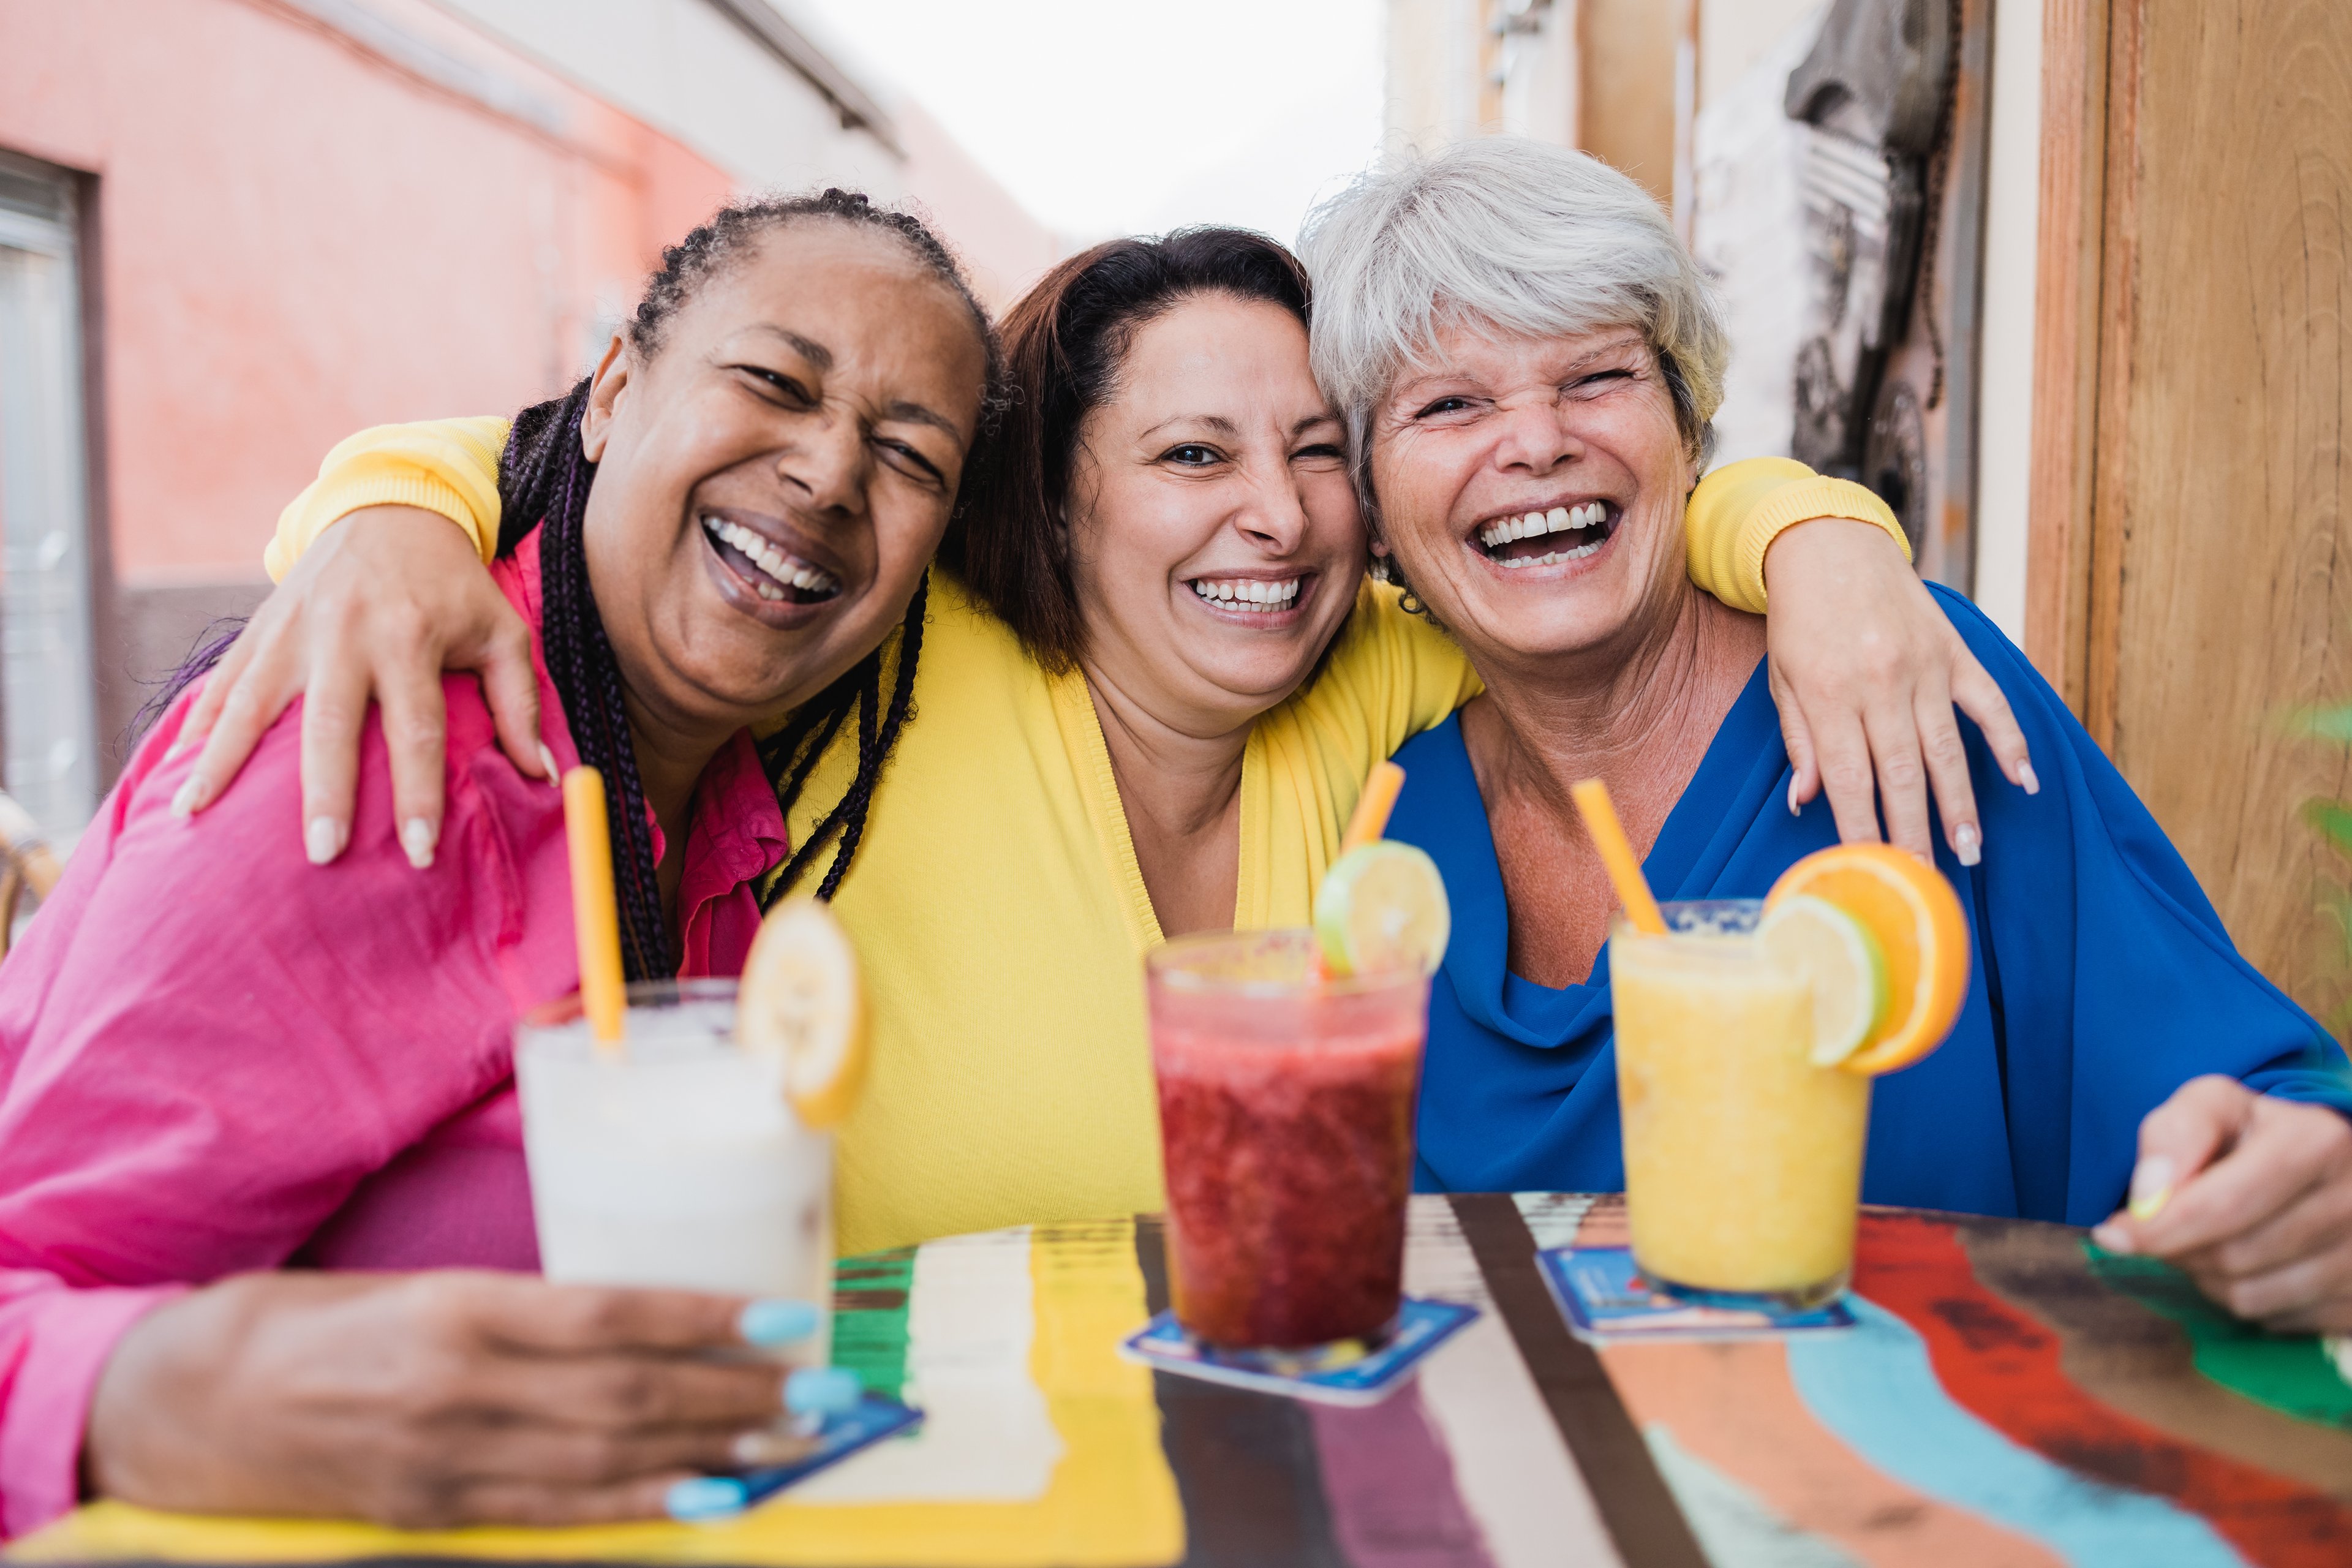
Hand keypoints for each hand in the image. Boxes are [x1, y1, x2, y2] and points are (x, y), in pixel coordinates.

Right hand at [85, 1270, 852, 1527]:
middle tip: (825, 1391)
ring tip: (795, 1444)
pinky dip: (638, 1507)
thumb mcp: (418, 1287)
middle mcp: (459, 1389)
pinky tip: (705, 1501)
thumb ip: (521, 1308)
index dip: (705, 1322)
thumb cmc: (313, 1321)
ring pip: (605, 1457)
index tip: (788, 1318)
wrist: (184, 1401)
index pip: (608, 1315)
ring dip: (711, 1452)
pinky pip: (555, 1514)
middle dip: (736, 1395)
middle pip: (627, 1394)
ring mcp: (445, 1462)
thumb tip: (637, 1316)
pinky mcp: (431, 1515)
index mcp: (457, 1310)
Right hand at [169, 507, 549, 868]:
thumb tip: (544, 775)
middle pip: (330, 724)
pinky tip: (178, 769)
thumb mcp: (502, 631)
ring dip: (224, 762)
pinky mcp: (260, 626)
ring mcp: (293, 629)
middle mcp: (345, 634)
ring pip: (252, 703)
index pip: (418, 730)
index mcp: (409, 638)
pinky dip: (198, 724)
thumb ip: (520, 703)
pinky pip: (223, 680)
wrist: (390, 509)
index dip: (419, 794)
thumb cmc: (454, 586)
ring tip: (195, 817)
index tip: (420, 853)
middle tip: (321, 854)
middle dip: (326, 792)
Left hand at [1762, 519, 2036, 862]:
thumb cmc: (1799, 619)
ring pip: (1947, 748)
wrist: (1828, 543)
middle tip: (1925, 881)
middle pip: (1901, 774)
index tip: (1870, 871)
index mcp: (1830, 694)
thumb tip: (1805, 802)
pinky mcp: (1954, 650)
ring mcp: (1924, 666)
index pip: (1849, 779)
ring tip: (1969, 850)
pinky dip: (2009, 740)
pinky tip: (2024, 780)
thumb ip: (1800, 740)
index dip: (1860, 829)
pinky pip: (1989, 701)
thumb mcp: (1781, 678)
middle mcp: (1880, 683)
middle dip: (1913, 833)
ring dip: (1961, 803)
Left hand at [2092, 1076, 2351, 1332]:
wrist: (2325, 1165)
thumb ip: (2173, 1134)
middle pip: (2231, 1256)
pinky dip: (2245, 1299)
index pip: (2223, 1205)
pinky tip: (2248, 1264)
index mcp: (2317, 1141)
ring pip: (2250, 1297)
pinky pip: (2277, 1322)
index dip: (2158, 1227)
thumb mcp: (2214, 1106)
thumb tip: (2148, 1196)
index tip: (2112, 1234)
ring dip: (2206, 1278)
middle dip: (2179, 1249)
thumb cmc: (2256, 1133)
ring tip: (2207, 1242)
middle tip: (2162, 1232)